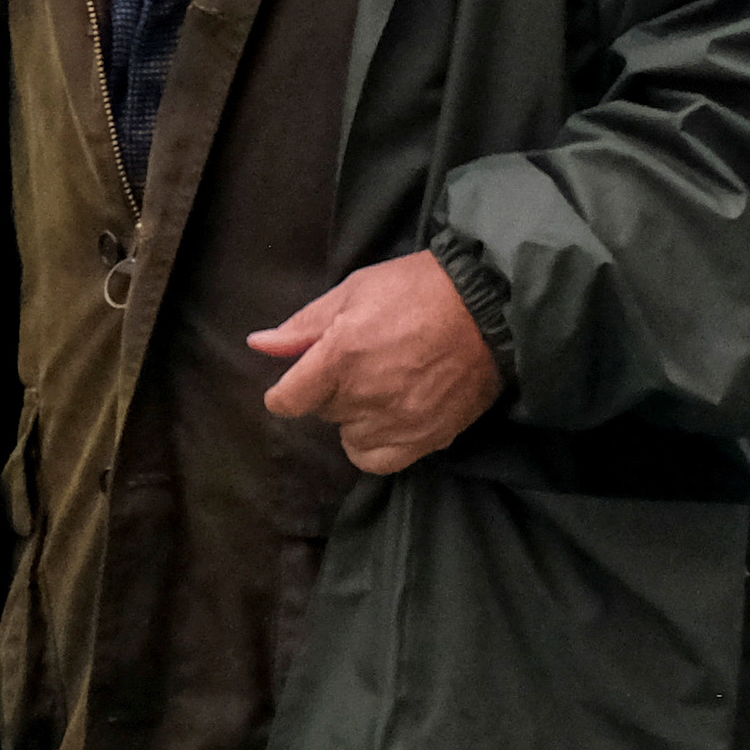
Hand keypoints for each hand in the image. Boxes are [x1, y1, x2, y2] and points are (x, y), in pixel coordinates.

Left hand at [248, 252, 503, 473]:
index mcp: (341, 355)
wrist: (490, 308)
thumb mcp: (355, 291)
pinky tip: (388, 419)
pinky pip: (378, 460)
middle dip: (331, 390)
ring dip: (356, 417)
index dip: (288, 390)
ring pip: (349, 437)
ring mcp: (396, 421)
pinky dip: (376, 444)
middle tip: (361, 363)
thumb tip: (259, 344)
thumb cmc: (418, 290)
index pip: (288, 399)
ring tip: (381, 388)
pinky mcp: (425, 438)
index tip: (301, 381)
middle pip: (322, 412)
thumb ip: (304, 325)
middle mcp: (364, 395)